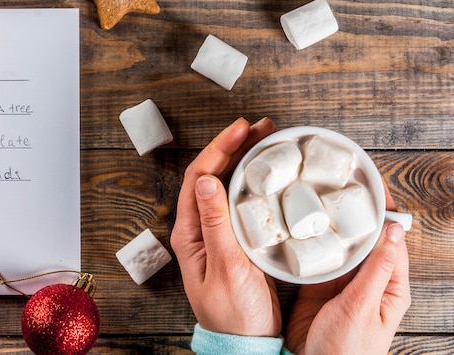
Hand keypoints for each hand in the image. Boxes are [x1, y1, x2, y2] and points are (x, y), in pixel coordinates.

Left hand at [171, 117, 280, 336]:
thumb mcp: (226, 268)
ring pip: (229, 186)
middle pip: (213, 176)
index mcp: (190, 233)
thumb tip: (204, 180)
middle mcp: (201, 228)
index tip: (239, 130)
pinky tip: (271, 173)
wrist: (246, 342)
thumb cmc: (234, 314)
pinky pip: (243, 202)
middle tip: (261, 127)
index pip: (198, 178)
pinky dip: (256, 182)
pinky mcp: (237, 240)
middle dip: (235, 147)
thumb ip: (215, 225)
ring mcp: (219, 232)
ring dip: (246, 160)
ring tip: (269, 140)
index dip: (217, 150)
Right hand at [285, 186, 410, 353]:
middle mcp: (368, 280)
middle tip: (342, 186)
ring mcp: (343, 282)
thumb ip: (376, 269)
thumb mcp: (362, 307)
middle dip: (357, 214)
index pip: (392, 241)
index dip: (385, 213)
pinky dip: (315, 243)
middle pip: (366, 239)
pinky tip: (306, 228)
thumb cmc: (347, 351)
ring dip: (333, 226)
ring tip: (321, 200)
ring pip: (341, 246)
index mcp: (389, 285)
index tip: (375, 188)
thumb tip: (393, 231)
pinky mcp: (320, 285)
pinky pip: (320, 258)